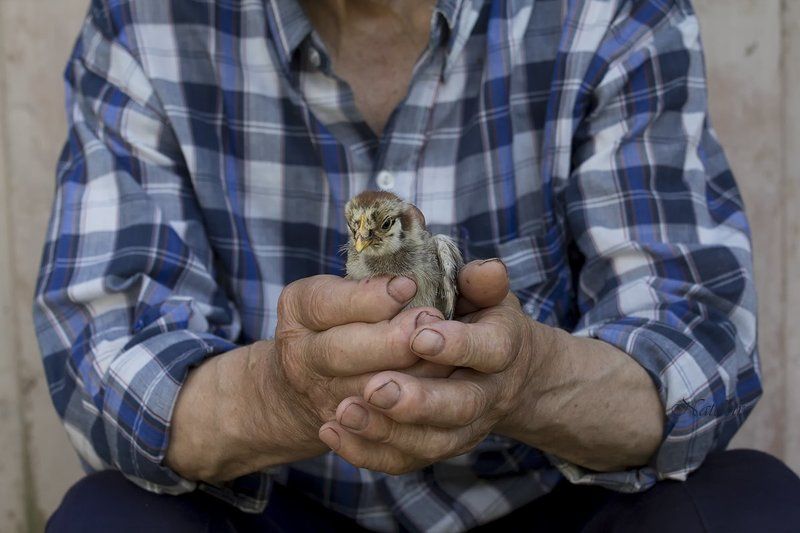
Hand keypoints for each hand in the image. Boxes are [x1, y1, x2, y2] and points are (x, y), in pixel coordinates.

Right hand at [167, 273, 452, 481]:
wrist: (301, 383)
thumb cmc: (338, 320)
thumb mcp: (340, 290)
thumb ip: (371, 284)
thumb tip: (414, 284)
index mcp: (301, 312)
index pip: (324, 304)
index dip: (367, 299)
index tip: (408, 285)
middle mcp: (303, 359)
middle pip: (340, 353)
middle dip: (389, 340)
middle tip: (431, 322)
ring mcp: (323, 401)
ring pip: (365, 399)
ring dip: (410, 381)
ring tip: (447, 361)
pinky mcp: (349, 435)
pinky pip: (375, 443)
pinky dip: (407, 426)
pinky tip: (438, 406)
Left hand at [317, 259, 542, 473]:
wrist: (494, 372)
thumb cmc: (476, 318)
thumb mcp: (482, 292)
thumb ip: (480, 281)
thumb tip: (486, 269)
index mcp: (502, 346)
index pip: (491, 349)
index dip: (458, 345)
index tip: (420, 335)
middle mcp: (487, 393)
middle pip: (460, 406)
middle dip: (418, 400)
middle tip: (376, 388)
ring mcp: (461, 428)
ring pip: (430, 442)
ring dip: (386, 430)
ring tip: (345, 411)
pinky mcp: (433, 447)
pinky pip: (402, 461)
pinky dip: (366, 452)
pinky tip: (332, 430)